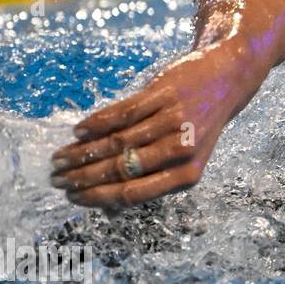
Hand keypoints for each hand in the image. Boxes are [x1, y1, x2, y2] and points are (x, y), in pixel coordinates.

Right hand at [50, 42, 259, 208]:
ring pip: (117, 141)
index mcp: (188, 175)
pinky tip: (78, 131)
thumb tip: (105, 204)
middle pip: (121, 169)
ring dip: (81, 151)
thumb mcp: (188, 158)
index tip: (71, 198)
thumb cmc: (199, 127)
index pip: (134, 193)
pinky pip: (122, 113)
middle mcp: (182, 150)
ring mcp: (174, 121)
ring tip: (60, 156)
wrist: (228, 79)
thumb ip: (155, 178)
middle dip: (82, 176)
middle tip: (56, 178)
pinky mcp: (165, 95)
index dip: (97, 197)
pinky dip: (96, 123)